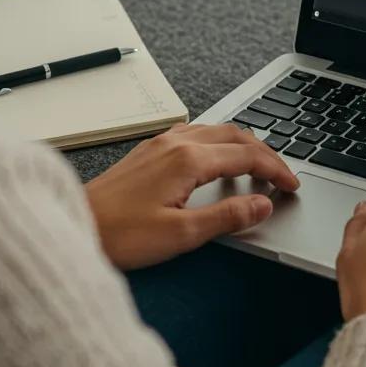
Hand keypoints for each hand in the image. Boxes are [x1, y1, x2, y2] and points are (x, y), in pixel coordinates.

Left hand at [84, 123, 299, 269]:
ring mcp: (160, 144)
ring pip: (215, 131)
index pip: (248, 156)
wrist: (74, 226)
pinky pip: (195, 134)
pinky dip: (219, 144)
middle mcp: (175, 143)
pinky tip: (217, 161)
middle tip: (282, 176)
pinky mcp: (148, 151)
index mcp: (188, 160)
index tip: (291, 186)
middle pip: (235, 135)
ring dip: (242, 145)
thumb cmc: (118, 235)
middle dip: (265, 153)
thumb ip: (227, 218)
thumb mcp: (181, 235)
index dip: (276, 170)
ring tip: (257, 167)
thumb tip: (263, 205)